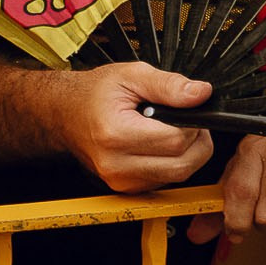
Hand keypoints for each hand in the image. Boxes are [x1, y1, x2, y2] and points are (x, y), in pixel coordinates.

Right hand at [42, 62, 215, 191]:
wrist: (64, 113)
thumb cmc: (93, 93)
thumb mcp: (130, 76)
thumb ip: (168, 84)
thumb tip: (201, 94)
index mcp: (115, 134)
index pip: (176, 140)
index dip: (192, 124)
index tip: (188, 110)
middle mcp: (116, 164)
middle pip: (182, 165)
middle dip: (196, 143)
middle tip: (188, 121)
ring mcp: (121, 181)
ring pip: (178, 176)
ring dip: (187, 155)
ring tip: (174, 130)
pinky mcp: (126, 189)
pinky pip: (165, 181)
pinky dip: (172, 164)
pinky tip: (161, 145)